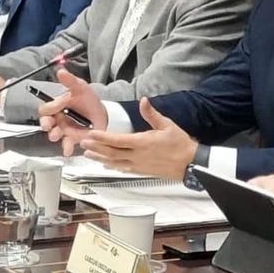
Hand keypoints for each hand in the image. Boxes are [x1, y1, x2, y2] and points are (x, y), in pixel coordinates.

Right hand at [38, 69, 107, 154]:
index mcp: (56, 106)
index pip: (46, 108)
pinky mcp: (72, 138)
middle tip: (47, 125)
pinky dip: (66, 148)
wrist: (102, 113)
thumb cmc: (88, 100)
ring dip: (54, 135)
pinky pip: (67, 144)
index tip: (60, 103)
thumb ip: (70, 81)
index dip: (51, 106)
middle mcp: (57, 119)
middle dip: (45, 124)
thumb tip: (61, 71)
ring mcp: (64, 130)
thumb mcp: (81, 88)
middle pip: (45, 123)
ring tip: (57, 135)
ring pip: (54, 134)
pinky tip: (68, 151)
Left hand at [79, 98, 196, 178]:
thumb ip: (152, 114)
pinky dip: (112, 166)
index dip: (102, 138)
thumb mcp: (168, 125)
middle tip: (83, 144)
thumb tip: (144, 101)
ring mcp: (138, 165)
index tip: (91, 134)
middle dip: (96, 148)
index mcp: (143, 142)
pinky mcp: (141, 171)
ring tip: (88, 154)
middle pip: (111, 153)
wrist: (190, 164)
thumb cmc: (180, 144)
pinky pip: (122, 169)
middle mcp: (137, 155)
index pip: (117, 140)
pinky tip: (105, 164)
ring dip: (100, 158)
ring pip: (114, 162)